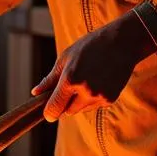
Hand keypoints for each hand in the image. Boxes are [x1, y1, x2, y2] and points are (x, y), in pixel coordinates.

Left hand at [32, 10, 156, 120]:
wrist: (121, 43)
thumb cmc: (89, 46)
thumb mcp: (65, 58)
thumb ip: (50, 79)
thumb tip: (35, 93)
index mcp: (70, 80)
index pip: (54, 109)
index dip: (49, 113)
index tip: (48, 111)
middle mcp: (85, 92)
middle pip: (67, 112)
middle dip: (64, 104)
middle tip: (68, 87)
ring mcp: (99, 97)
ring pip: (80, 109)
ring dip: (78, 101)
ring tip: (85, 79)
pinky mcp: (110, 100)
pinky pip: (93, 106)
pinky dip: (91, 99)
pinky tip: (97, 81)